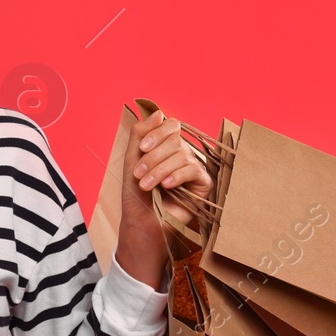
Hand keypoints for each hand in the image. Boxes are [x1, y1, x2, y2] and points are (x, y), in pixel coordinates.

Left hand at [115, 105, 214, 288]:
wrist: (142, 223)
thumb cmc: (136, 195)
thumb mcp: (132, 160)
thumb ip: (140, 134)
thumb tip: (159, 113)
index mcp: (166, 146)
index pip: (170, 125)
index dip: (157, 133)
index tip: (142, 150)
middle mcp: (182, 154)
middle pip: (175, 140)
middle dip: (154, 157)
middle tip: (139, 175)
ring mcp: (194, 168)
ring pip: (182, 155)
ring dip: (159, 170)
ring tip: (146, 186)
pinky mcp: (203, 184)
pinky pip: (193, 170)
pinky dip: (177, 176)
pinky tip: (167, 187)